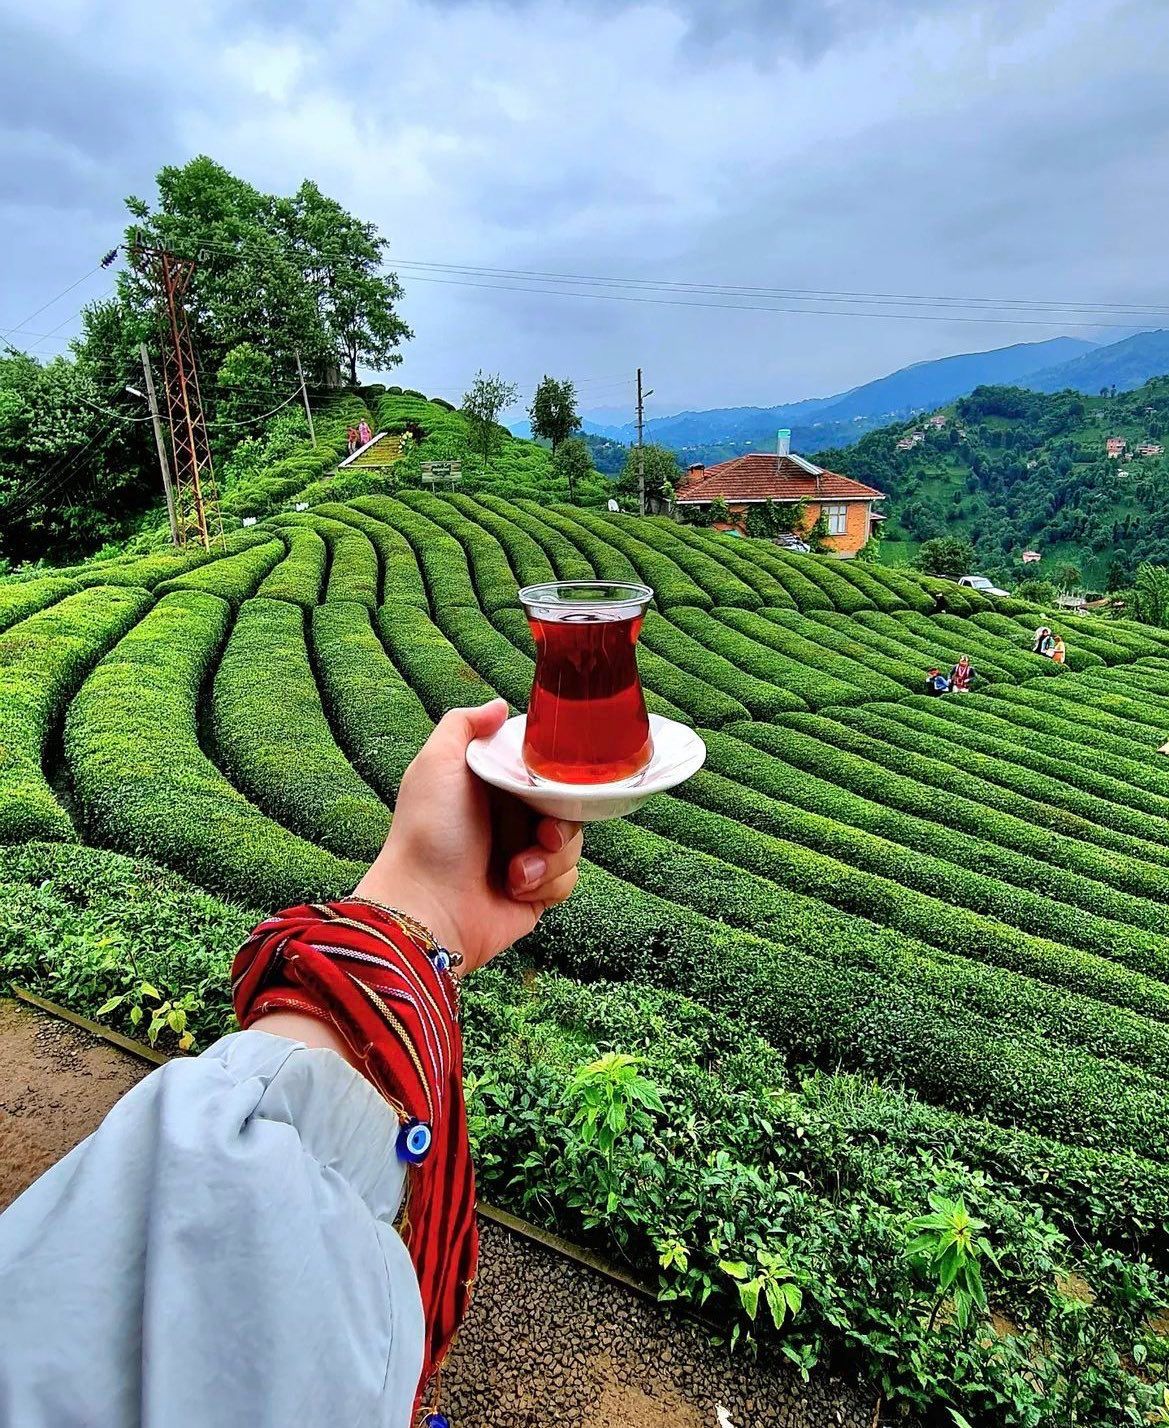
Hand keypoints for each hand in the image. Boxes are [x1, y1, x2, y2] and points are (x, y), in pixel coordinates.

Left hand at [354, 699, 582, 973]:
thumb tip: (499, 705)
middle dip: (560, 820)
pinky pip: (568, 880)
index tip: (554, 782)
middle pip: (567, 805)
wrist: (428, 906)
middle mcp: (510, 819)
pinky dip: (547, 883)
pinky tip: (516, 888)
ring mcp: (524, 857)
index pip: (543, 769)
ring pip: (573, 844)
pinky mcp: (535, 894)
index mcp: (492, 786)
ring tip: (517, 869)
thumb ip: (463, 724)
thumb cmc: (428, 832)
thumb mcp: (436, 762)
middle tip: (543, 831)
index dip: (554, 775)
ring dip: (550, 857)